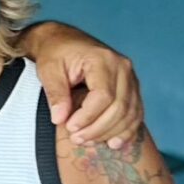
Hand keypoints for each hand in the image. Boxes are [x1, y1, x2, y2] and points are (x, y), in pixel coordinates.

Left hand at [26, 24, 142, 148]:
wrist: (63, 40)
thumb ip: (55, 93)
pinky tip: (114, 143)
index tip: (70, 128)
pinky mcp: (131, 87)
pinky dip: (126, 130)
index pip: (103, 96)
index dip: (88, 117)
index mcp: (102, 59)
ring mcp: (130, 77)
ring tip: (88, 142)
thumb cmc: (54, 53)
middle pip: (120, 107)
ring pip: (130, 113)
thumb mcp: (48, 70)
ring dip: (111, 132)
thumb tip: (60, 119)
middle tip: (77, 139)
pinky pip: (135, 112)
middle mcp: (122, 67)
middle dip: (98, 128)